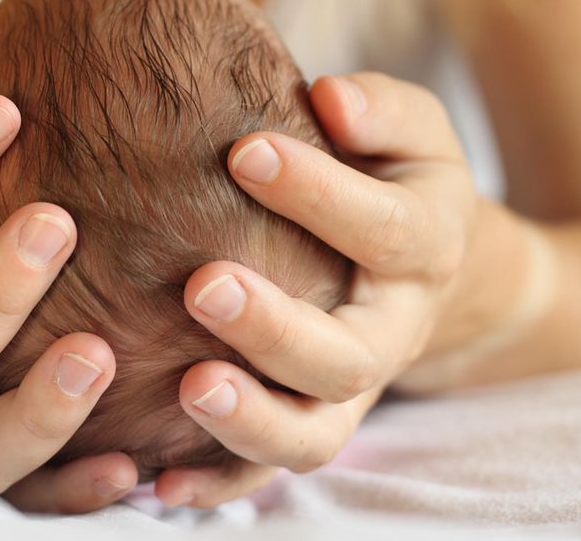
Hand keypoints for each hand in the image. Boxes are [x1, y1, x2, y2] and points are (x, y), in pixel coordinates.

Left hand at [156, 73, 477, 506]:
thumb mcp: (410, 133)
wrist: (410, 263)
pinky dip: (218, 483)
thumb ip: (381, 111)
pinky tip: (158, 480)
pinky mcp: (305, 422)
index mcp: (422, 252)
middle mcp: (389, 333)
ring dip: (249, 421)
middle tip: (202, 287)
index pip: (384, 231)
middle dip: (275, 329)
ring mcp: (346, 392)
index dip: (319, 196)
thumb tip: (330, 96)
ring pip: (312, 435)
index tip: (244, 153)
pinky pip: (265, 472)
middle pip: (346, 358)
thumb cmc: (392, 178)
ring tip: (189, 388)